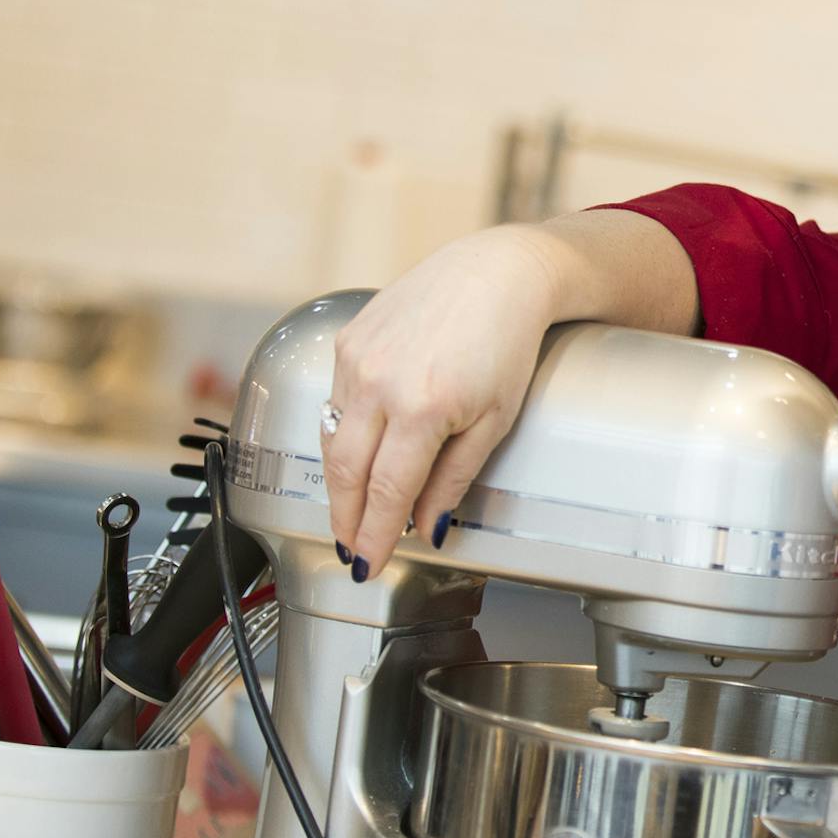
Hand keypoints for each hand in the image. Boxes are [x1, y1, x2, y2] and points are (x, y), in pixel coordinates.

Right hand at [321, 226, 562, 576]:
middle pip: (345, 471)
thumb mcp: (494, 420)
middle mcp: (380, 382)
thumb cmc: (506, 342)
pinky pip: (333, 400)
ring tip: (349, 511)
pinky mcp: (347, 339)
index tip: (366, 562)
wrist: (496, 274)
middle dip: (344, 518)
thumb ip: (455, 478)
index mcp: (423, 407)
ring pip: (331, 438)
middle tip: (349, 548)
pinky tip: (356, 452)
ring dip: (338, 480)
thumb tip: (426, 527)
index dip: (372, 534)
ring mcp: (356, 358)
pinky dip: (342, 433)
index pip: (385, 490)